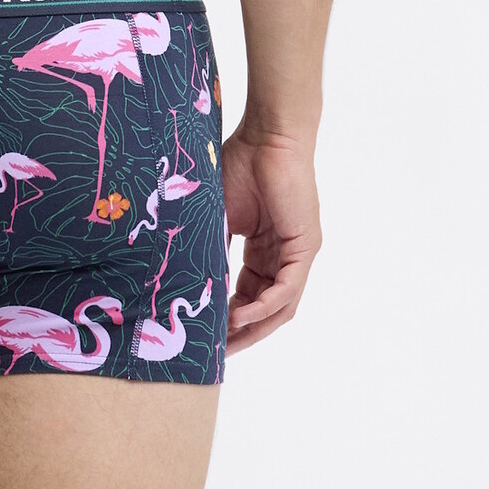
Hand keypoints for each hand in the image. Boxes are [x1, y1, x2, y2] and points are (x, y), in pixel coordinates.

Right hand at [222, 125, 320, 352]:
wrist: (267, 136)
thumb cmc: (240, 164)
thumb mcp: (217, 216)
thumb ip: (209, 247)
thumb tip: (183, 278)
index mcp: (265, 249)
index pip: (248, 294)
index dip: (227, 317)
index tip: (204, 334)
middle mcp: (284, 255)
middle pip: (266, 308)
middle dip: (240, 333)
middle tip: (214, 352)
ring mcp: (297, 253)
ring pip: (279, 305)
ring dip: (253, 327)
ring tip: (225, 342)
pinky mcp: (305, 246)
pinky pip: (287, 288)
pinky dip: (265, 306)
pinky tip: (241, 316)